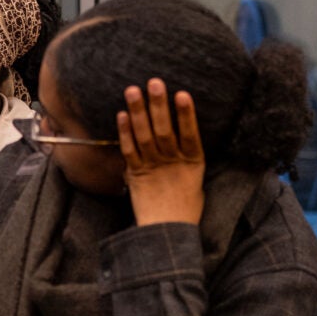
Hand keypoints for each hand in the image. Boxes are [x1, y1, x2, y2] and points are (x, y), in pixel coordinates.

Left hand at [117, 78, 204, 226]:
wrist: (167, 233)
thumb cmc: (184, 205)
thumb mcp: (195, 180)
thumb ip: (188, 155)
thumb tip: (183, 127)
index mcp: (194, 164)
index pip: (191, 135)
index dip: (187, 115)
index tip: (182, 94)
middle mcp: (174, 164)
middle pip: (165, 131)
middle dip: (159, 106)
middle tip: (154, 82)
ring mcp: (153, 168)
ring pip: (145, 136)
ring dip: (138, 112)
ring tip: (132, 90)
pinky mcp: (136, 174)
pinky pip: (129, 151)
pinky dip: (124, 132)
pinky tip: (121, 115)